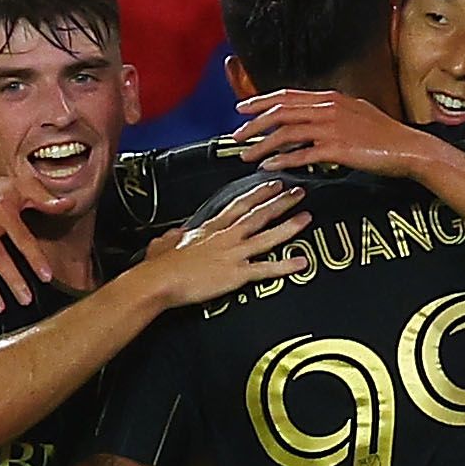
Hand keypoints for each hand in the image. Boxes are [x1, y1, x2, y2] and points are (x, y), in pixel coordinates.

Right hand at [135, 180, 310, 305]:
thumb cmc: (159, 266)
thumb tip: (176, 234)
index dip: (258, 194)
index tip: (273, 184)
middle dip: (280, 202)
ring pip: (267, 236)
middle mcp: (225, 237)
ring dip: (289, 226)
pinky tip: (302, 262)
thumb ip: (173, 237)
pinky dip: (285, 266)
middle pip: (258, 214)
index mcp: (210, 229)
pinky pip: (265, 269)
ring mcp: (233, 254)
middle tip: (298, 192)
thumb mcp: (164, 243)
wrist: (158, 280)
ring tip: (306, 217)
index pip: (239, 205)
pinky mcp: (235, 274)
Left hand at [232, 90, 442, 177]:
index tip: (242, 109)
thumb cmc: (384, 134)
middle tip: (235, 136)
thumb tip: (310, 115)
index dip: (260, 101)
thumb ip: (331, 111)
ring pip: (286, 133)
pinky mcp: (337, 149)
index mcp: (330, 98)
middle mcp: (328, 108)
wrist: (408, 148)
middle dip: (253, 124)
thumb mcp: (355, 112)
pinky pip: (301, 155)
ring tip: (246, 156)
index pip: (287, 96)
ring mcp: (332, 128)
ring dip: (262, 144)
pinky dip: (282, 160)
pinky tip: (270, 167)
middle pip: (280, 112)